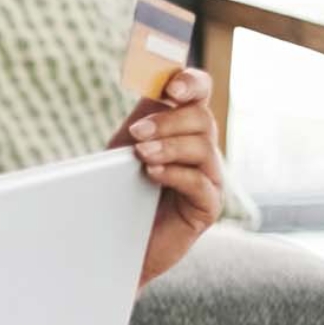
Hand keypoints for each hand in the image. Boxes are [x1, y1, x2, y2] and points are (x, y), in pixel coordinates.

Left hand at [107, 68, 223, 287]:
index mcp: (183, 126)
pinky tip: (152, 173)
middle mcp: (201, 148)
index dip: (191, 83)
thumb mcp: (127, 147)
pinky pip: (201, 184)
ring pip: (203, 148)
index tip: (170, 89)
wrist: (114, 241)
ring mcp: (209, 177)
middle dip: (168, 122)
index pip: (200, 92)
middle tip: (136, 133)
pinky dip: (176, 174)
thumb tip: (152, 83)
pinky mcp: (207, 207)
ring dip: (169, 146)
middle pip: (202, 118)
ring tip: (141, 155)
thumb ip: (143, 116)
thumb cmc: (121, 191)